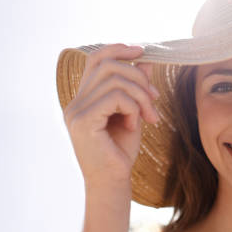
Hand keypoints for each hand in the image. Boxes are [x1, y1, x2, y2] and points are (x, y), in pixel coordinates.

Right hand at [62, 44, 159, 188]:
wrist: (112, 183)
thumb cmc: (121, 152)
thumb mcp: (133, 113)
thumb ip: (136, 88)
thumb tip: (146, 59)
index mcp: (84, 97)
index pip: (95, 59)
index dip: (118, 49)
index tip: (142, 51)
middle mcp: (76, 101)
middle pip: (108, 65)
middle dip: (139, 77)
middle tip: (155, 99)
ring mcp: (76, 111)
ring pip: (115, 80)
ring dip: (141, 96)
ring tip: (149, 117)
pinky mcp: (83, 121)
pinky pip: (116, 97)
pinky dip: (133, 108)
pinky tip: (136, 125)